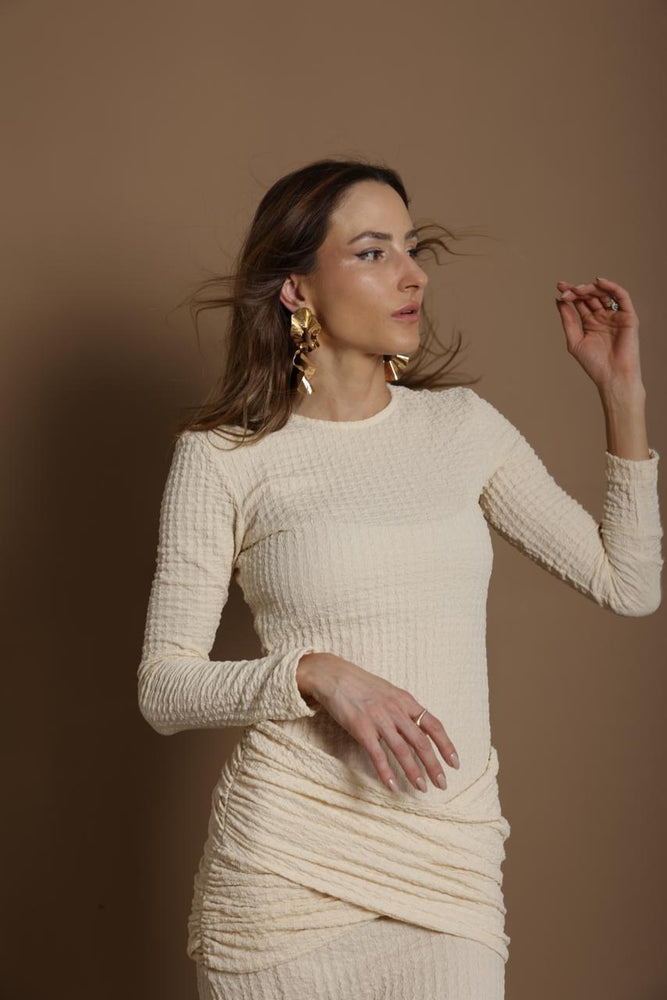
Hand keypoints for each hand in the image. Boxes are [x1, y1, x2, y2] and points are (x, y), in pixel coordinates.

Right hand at [297, 652, 459, 793]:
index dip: (446, 745)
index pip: (433, 725)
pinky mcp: (361, 727)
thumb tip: (418, 726)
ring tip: (422, 789)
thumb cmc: (360, 684)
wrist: (333, 674)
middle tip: (442, 784)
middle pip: (421, 741)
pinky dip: (386, 772)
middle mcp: (396, 710)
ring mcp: (378, 719)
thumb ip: (403, 708)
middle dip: (434, 765)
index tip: (455, 763)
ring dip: (413, 772)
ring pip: (402, 750)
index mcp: (405, 700)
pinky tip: (393, 786)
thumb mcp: (389, 691)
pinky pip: (377, 754)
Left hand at [555, 277, 642, 390]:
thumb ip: (568, 320)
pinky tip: (599, 282)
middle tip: (566, 291)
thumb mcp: (575, 341)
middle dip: (577, 291)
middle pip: (590, 296)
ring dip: (590, 288)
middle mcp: (603, 317)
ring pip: (604, 294)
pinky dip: (612, 287)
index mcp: (590, 323)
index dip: (570, 293)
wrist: (612, 376)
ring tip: (578, 289)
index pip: (580, 303)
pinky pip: (622, 296)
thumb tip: (558, 301)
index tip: (559, 287)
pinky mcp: (628, 316)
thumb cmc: (594, 364)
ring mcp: (615, 316)